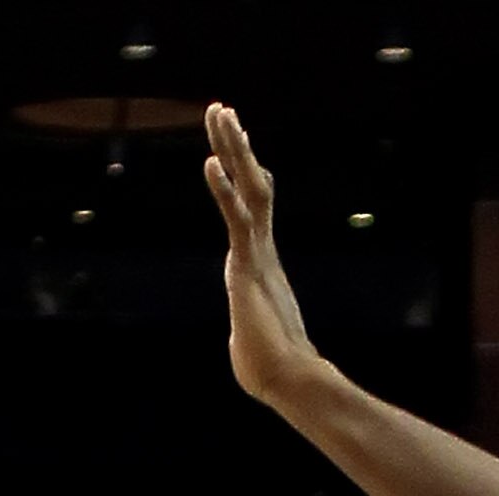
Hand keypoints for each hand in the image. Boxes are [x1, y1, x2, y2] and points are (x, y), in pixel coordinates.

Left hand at [205, 105, 323, 410]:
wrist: (288, 380)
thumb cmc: (269, 372)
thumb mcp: (249, 340)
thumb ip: (246, 326)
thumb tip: (249, 343)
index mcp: (259, 266)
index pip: (252, 212)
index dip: (246, 179)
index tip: (244, 150)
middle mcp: (260, 252)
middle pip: (250, 186)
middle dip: (237, 147)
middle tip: (226, 111)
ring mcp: (256, 255)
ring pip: (246, 190)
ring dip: (233, 150)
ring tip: (220, 112)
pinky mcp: (248, 266)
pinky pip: (234, 219)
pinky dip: (222, 190)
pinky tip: (210, 162)